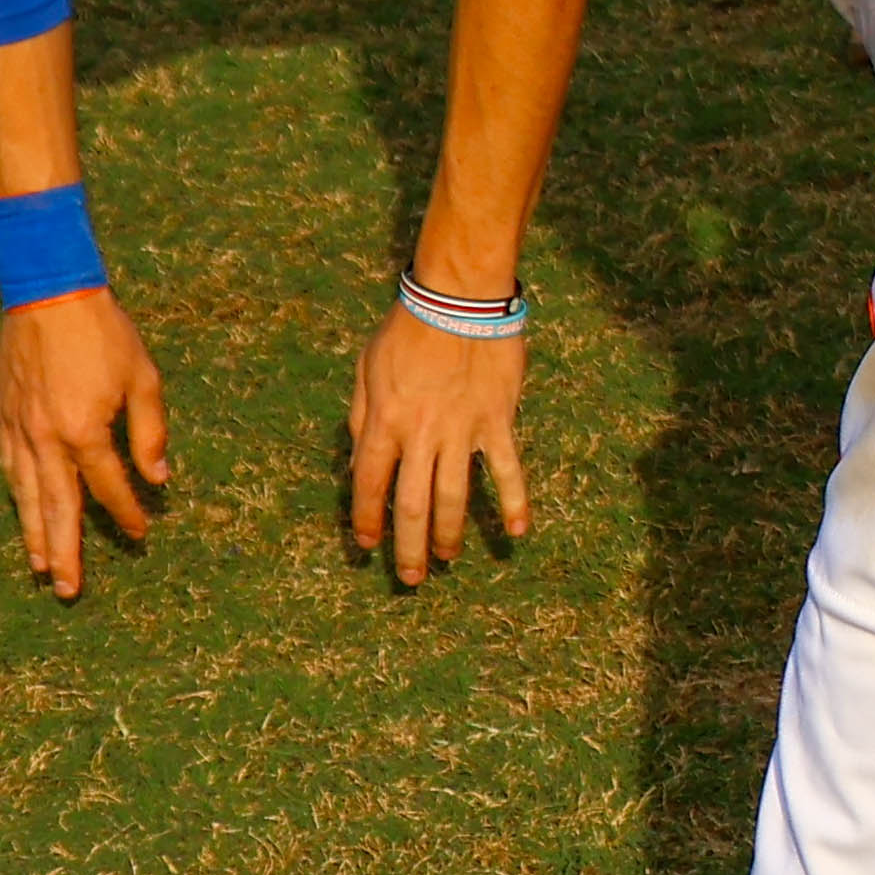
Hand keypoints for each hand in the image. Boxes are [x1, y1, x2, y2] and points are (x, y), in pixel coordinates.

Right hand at [0, 290, 172, 599]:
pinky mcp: (4, 418)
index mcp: (83, 431)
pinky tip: (22, 514)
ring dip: (34, 535)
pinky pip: (9, 469)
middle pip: (57, 508)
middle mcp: (46, 440)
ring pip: (26, 496)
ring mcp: (19, 431)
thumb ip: (150, 432)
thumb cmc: (104, 333)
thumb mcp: (143, 377)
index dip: (127, 513)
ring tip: (41, 569)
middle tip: (68, 590)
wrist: (49, 293)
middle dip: (64, 552)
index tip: (141, 535)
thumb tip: (159, 478)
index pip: (108, 487)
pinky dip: (16, 497)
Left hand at [343, 307, 534, 586]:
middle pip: (412, 505)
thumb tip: (358, 461)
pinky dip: (513, 501)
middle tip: (411, 578)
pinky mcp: (496, 420)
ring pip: (454, 497)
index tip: (366, 544)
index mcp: (383, 422)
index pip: (369, 486)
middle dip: (409, 547)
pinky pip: (506, 467)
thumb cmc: (407, 329)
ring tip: (446, 560)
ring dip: (449, 535)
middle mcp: (420, 435)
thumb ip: (360, 417)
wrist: (459, 297)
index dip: (366, 520)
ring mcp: (461, 431)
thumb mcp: (366, 369)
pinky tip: (516, 531)